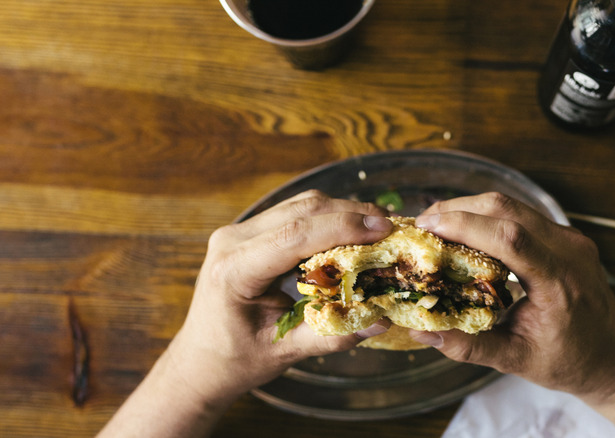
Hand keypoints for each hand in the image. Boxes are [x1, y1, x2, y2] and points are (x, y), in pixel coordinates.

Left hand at [99, 190, 393, 437]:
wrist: (201, 360)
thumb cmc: (236, 361)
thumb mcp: (283, 353)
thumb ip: (331, 335)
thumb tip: (381, 321)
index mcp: (234, 270)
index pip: (294, 234)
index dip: (342, 227)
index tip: (382, 228)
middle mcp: (232, 240)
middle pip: (301, 210)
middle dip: (350, 214)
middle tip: (391, 227)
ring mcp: (239, 231)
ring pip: (300, 204)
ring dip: (342, 212)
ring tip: (379, 228)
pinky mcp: (250, 231)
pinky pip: (295, 212)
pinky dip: (328, 218)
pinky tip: (353, 231)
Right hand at [409, 192, 614, 400]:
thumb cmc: (570, 362)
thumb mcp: (517, 361)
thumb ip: (469, 347)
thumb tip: (423, 333)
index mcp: (559, 283)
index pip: (510, 238)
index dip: (465, 225)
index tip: (427, 227)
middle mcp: (569, 251)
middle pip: (507, 208)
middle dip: (458, 209)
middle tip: (422, 224)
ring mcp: (570, 238)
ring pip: (512, 205)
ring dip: (470, 208)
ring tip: (436, 225)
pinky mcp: (565, 236)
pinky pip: (521, 214)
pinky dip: (488, 217)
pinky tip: (466, 231)